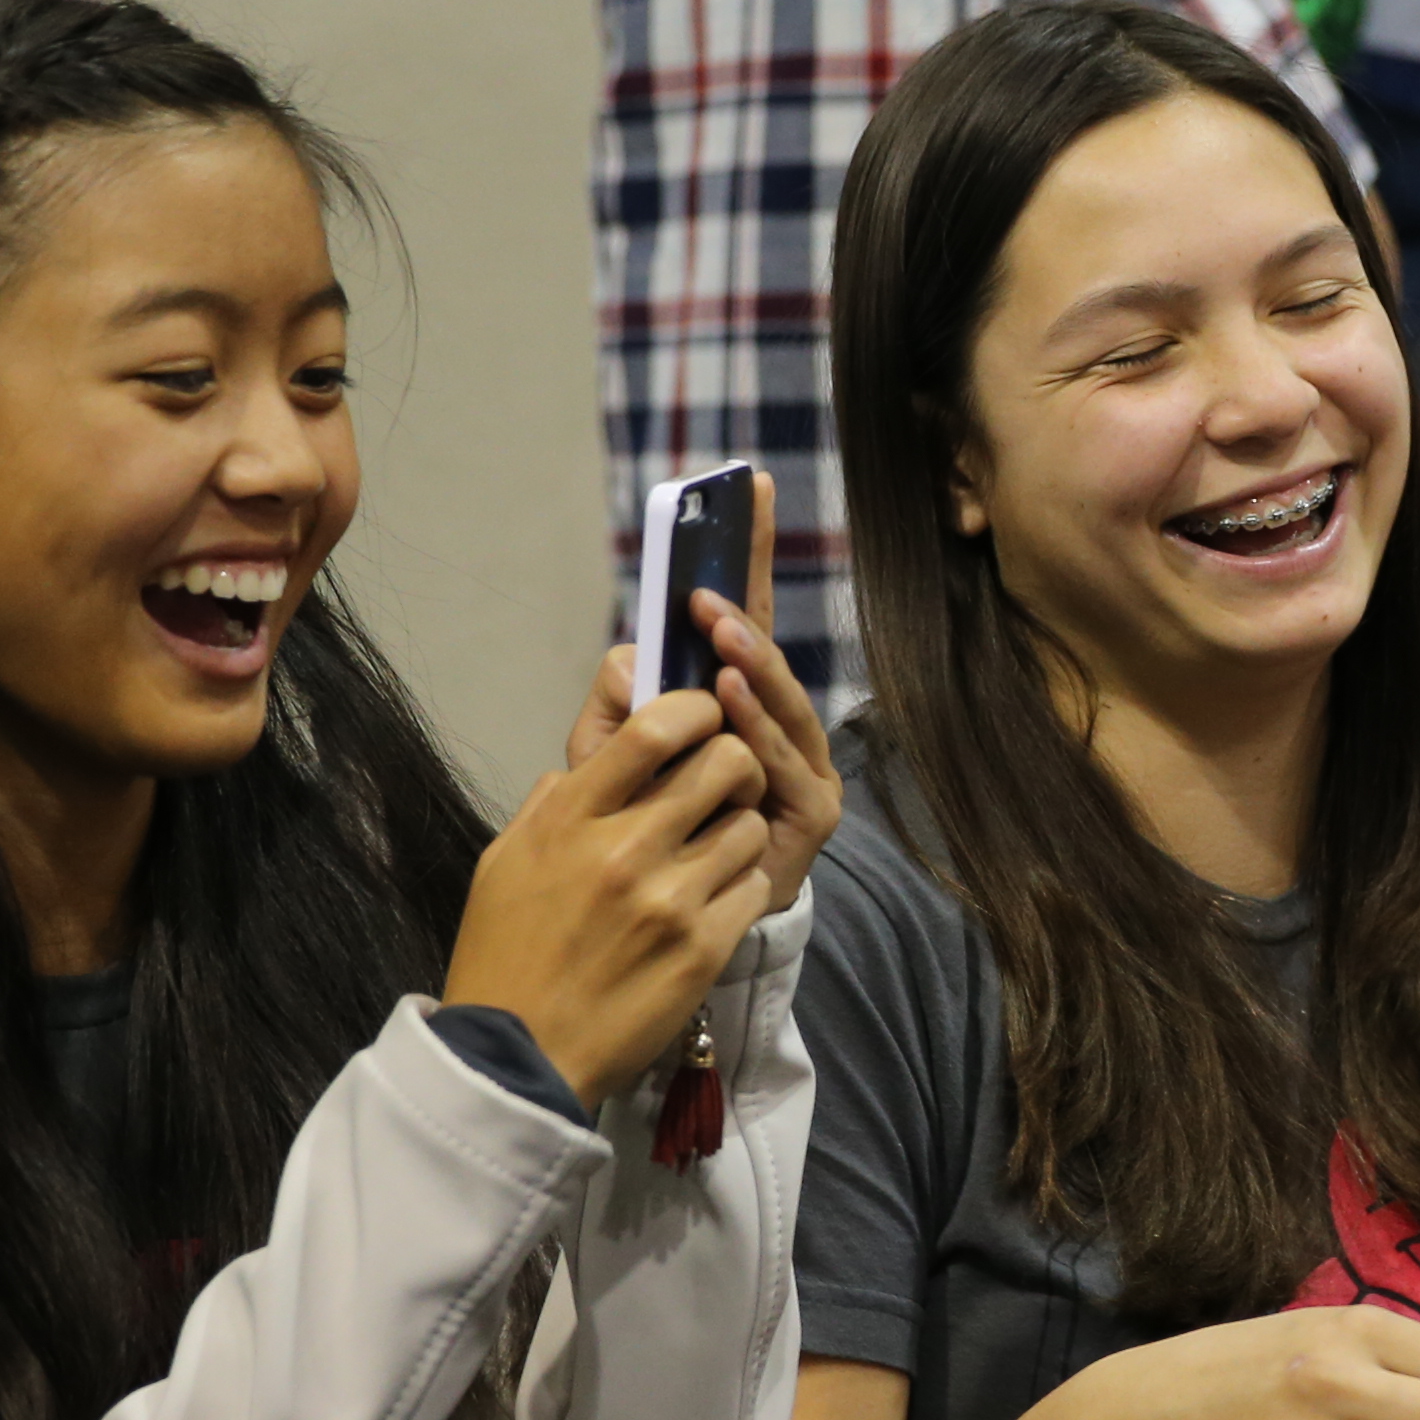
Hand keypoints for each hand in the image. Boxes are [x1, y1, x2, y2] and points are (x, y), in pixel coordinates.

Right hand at [445, 669, 773, 1105]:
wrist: (518, 1058)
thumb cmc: (505, 955)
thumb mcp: (503, 862)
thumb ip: (549, 804)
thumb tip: (585, 762)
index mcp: (569, 817)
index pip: (656, 726)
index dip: (696, 708)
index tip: (703, 717)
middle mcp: (624, 848)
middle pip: (726, 762)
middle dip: (733, 764)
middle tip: (720, 788)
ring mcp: (670, 900)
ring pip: (751, 824)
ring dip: (739, 831)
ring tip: (712, 855)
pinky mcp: (704, 948)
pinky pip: (754, 885)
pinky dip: (741, 887)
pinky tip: (713, 903)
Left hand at [562, 476, 838, 912]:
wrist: (658, 934)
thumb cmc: (641, 837)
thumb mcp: (609, 766)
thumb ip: (615, 710)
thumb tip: (633, 654)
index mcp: (732, 702)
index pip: (741, 616)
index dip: (745, 554)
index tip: (746, 485)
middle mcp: (775, 727)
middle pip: (769, 652)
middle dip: (745, 610)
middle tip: (707, 586)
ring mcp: (800, 771)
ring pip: (782, 708)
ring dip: (752, 669)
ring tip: (719, 638)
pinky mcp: (810, 818)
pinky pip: (786, 767)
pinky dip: (759, 732)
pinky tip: (732, 706)